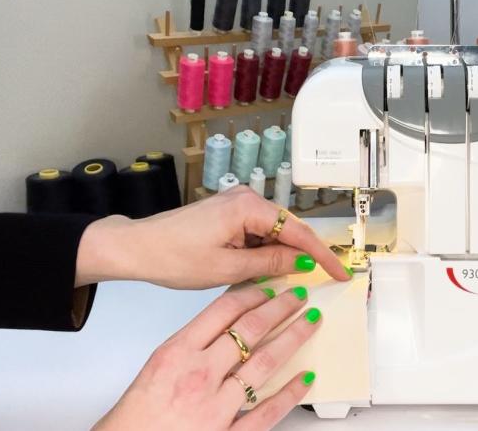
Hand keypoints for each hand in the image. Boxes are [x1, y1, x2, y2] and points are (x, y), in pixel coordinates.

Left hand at [75, 186, 349, 287]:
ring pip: (274, 232)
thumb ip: (270, 262)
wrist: (137, 248)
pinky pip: (258, 232)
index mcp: (249, 207)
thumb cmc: (173, 256)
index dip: (323, 255)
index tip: (340, 272)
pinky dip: (266, 251)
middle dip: (307, 254)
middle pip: (290, 228)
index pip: (299, 232)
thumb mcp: (228, 268)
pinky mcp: (228, 213)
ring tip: (293, 279)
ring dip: (283, 254)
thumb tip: (302, 262)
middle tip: (326, 278)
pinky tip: (267, 269)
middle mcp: (246, 198)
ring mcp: (237, 204)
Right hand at [95, 284, 321, 429]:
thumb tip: (225, 324)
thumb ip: (191, 345)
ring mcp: (216, 406)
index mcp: (177, 353)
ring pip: (265, 362)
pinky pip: (268, 411)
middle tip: (298, 297)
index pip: (224, 311)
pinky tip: (305, 377)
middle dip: (281, 308)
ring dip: (293, 338)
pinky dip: (291, 393)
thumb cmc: (135, 417)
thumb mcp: (157, 366)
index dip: (253, 294)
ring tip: (310, 322)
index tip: (269, 287)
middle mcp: (199, 375)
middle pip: (250, 330)